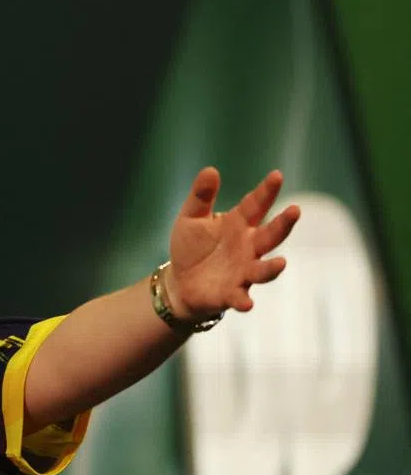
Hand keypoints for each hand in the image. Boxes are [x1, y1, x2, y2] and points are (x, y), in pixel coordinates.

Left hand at [165, 167, 300, 320]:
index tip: (277, 176)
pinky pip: (240, 296)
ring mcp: (243, 271)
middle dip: (283, 224)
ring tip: (282, 263)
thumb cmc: (192, 247)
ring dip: (272, 268)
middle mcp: (248, 246)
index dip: (266, 191)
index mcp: (239, 223)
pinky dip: (243, 300)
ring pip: (263, 269)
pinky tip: (246, 304)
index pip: (256, 204)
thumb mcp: (191, 218)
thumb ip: (201, 196)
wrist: (180, 282)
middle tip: (295, 210)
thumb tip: (210, 170)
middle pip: (270, 235)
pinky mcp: (231, 293)